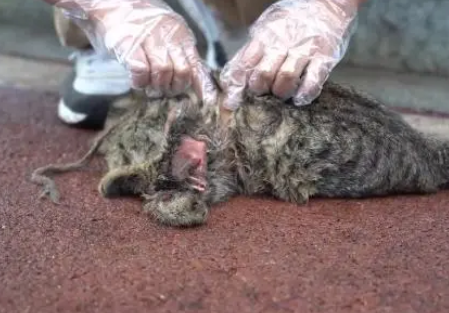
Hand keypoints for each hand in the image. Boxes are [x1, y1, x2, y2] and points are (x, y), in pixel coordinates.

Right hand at [55, 0, 216, 103]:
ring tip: (148, 86)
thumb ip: (180, 56)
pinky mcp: (128, 43)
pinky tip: (137, 81)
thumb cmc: (139, 26)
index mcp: (181, 36)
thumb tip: (194, 82)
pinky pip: (140, 69)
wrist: (110, 4)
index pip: (197, 65)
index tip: (208, 103)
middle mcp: (168, 35)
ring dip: (155, 85)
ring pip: (162, 71)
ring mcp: (148, 38)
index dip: (203, 87)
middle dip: (174, 87)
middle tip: (163, 90)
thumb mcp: (167, 37)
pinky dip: (139, 81)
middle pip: (182, 71)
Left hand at [220, 0, 359, 109]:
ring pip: (285, 78)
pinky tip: (300, 99)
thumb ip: (246, 55)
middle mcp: (282, 42)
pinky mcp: (324, 57)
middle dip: (260, 91)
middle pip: (263, 75)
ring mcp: (304, 49)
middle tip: (264, 94)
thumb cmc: (289, 23)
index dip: (235, 88)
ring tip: (282, 95)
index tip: (231, 104)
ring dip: (281, 94)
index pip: (243, 65)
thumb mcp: (263, 31)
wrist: (326, 5)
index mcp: (263, 37)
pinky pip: (313, 81)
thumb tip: (229, 81)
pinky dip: (304, 94)